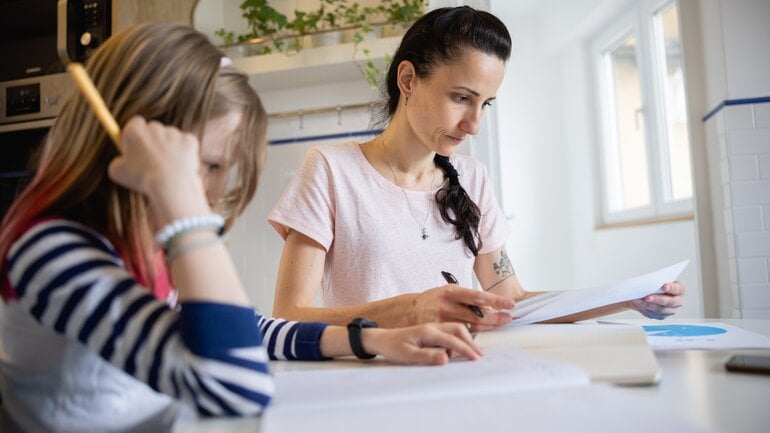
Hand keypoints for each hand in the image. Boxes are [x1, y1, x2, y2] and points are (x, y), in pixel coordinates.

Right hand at [109, 116, 208, 224]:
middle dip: (153, 141)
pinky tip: (180, 167)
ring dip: (169, 149)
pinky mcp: (189, 140)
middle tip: (153, 160)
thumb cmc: (141, 179)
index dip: (136, 135)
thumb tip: (121, 160)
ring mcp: (174, 132)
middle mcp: (154, 127)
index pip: (135, 124)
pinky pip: (185, 145)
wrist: (169, 184)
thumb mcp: (117, 173)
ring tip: (167, 169)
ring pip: (171, 138)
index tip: (137, 146)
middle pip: (153, 130)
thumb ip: (118, 161)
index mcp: (135, 130)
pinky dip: (184, 154)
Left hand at [362, 322, 482, 364]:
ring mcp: (431, 327)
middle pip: (458, 328)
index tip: (476, 359)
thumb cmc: (392, 347)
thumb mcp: (407, 356)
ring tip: (472, 352)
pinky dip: (457, 338)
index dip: (466, 349)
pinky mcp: (430, 330)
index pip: (452, 339)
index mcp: (427, 331)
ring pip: (454, 328)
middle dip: (470, 341)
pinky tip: (457, 350)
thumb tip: (446, 359)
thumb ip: (427, 357)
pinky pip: (448, 331)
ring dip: (465, 338)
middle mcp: (431, 326)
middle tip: (479, 355)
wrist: (380, 339)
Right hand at [408, 285, 513, 330]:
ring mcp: (441, 320)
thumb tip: (490, 306)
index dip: (495, 300)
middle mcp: (446, 305)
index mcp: (451, 292)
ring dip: (486, 327)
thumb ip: (465, 298)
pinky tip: (480, 336)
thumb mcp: (447, 293)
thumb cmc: (432, 301)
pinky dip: (471, 337)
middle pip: (476, 314)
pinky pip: (458, 337)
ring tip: (498, 325)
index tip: (510, 304)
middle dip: (495, 317)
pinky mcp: (437, 332)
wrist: (407, 311)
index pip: (477, 296)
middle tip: (507, 318)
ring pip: (470, 327)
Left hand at [629, 281, 685, 319]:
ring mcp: (670, 310)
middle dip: (659, 299)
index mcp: (679, 290)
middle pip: (671, 302)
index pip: (679, 289)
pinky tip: (639, 304)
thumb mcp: (657, 279)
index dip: (672, 288)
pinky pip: (654, 314)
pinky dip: (645, 309)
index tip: (664, 286)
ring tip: (640, 301)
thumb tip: (649, 280)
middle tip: (648, 297)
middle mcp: (677, 301)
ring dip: (649, 305)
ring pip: (661, 310)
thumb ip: (657, 280)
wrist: (646, 293)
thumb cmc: (655, 284)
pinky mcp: (661, 316)